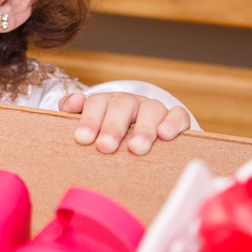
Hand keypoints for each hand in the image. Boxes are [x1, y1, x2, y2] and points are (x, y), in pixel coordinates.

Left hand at [58, 92, 190, 155]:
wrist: (144, 137)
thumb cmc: (108, 136)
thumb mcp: (90, 127)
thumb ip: (73, 113)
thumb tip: (73, 102)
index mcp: (106, 103)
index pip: (96, 103)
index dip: (89, 119)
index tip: (82, 139)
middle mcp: (130, 103)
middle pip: (121, 105)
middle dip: (113, 126)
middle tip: (105, 147)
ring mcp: (153, 108)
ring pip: (150, 109)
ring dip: (143, 128)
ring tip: (136, 148)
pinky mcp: (176, 118)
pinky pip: (178, 114)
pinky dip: (173, 122)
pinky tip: (165, 135)